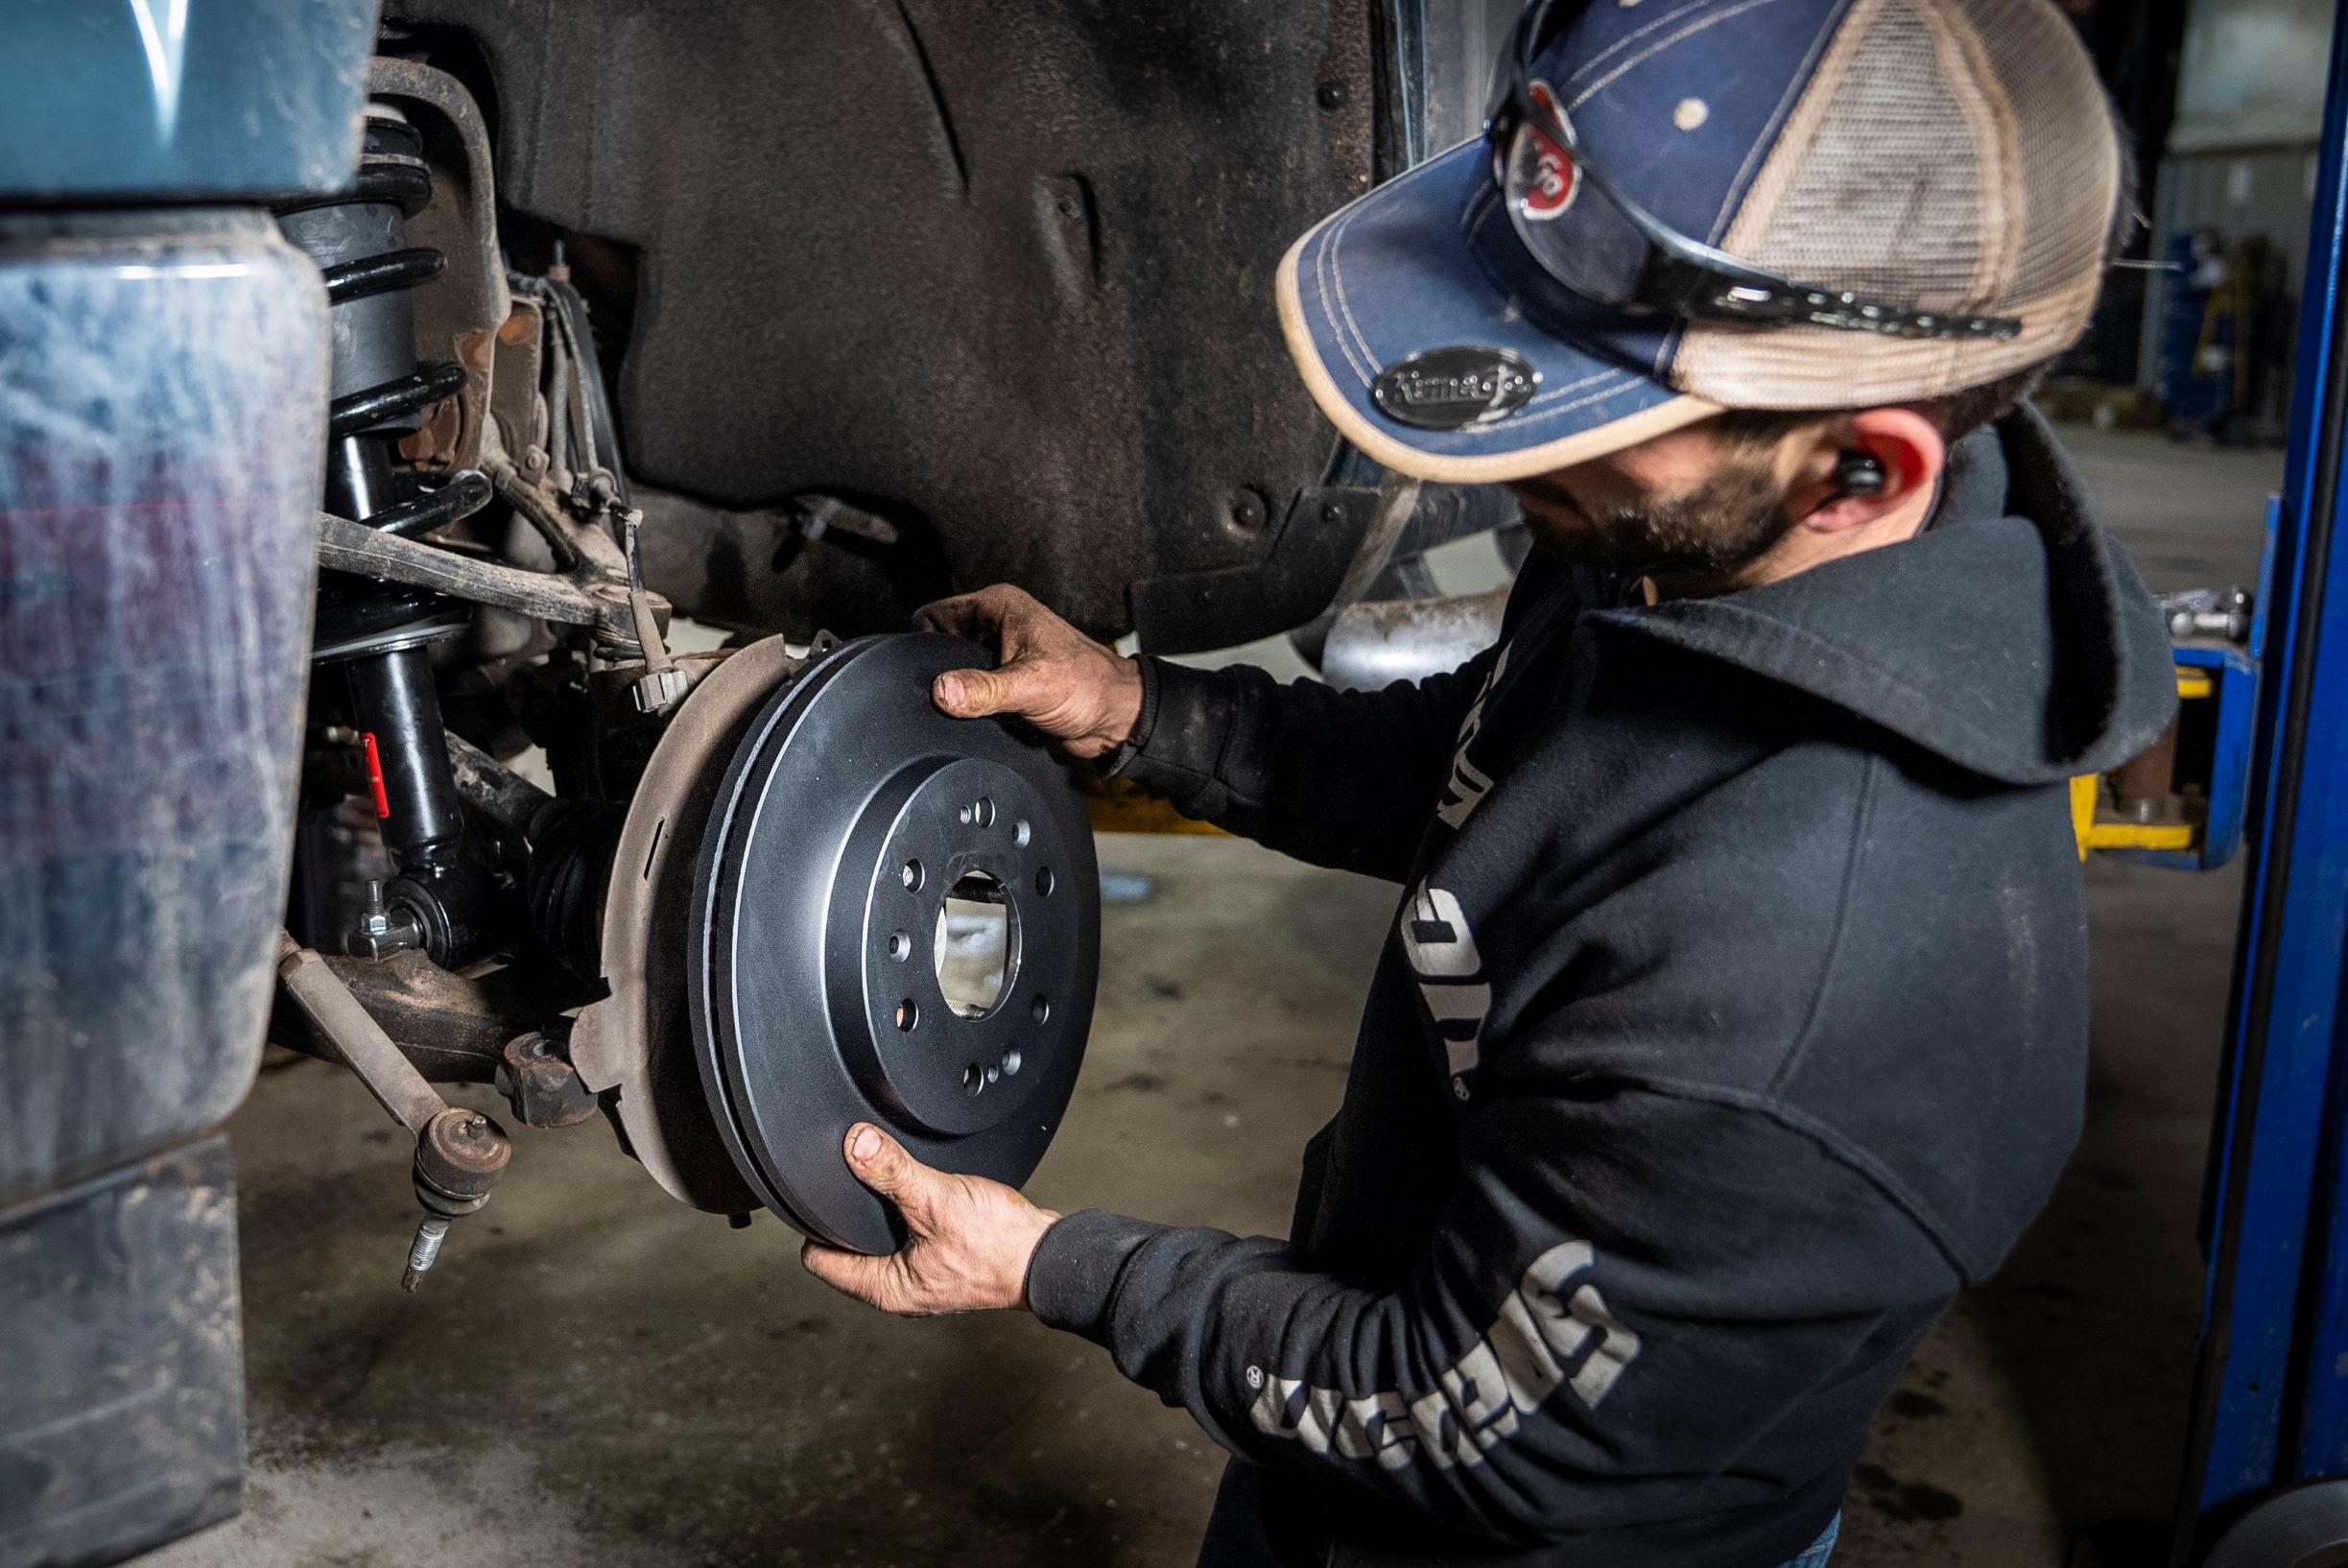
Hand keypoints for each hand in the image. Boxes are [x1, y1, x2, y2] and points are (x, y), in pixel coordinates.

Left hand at [801, 1123, 1060, 1314]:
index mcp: (885, 1288)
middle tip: (842, 1178)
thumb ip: (892, 1171)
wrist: (1048, 1255)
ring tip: (879, 1182)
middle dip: (843, 1214)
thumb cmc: (999, 1246)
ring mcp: (923, 1277)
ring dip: (878, 1212)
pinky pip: (909, 1235)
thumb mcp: (935, 1200)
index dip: (810, 1224)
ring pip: (880, 1241)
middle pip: (846, 1248)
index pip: (819, 1260)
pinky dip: (906, 1214)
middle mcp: (900, 1289)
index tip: (809, 1195)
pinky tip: (917, 1193)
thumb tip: (855, 1144)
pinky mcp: (944, 1261)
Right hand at [913, 585, 1142, 758]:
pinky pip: (970, 691)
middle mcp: (997, 625)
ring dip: (955, 690)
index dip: (923, 641)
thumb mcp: (1032, 685)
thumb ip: (984, 689)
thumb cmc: (1089, 687)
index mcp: (1001, 607)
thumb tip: (942, 691)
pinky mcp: (1003, 681)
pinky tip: (974, 715)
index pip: (936, 614)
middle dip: (938, 670)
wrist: (1113, 719)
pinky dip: (968, 703)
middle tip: (944, 694)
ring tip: (963, 706)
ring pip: (954, 670)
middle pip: (941, 643)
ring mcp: (999, 654)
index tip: (919, 671)